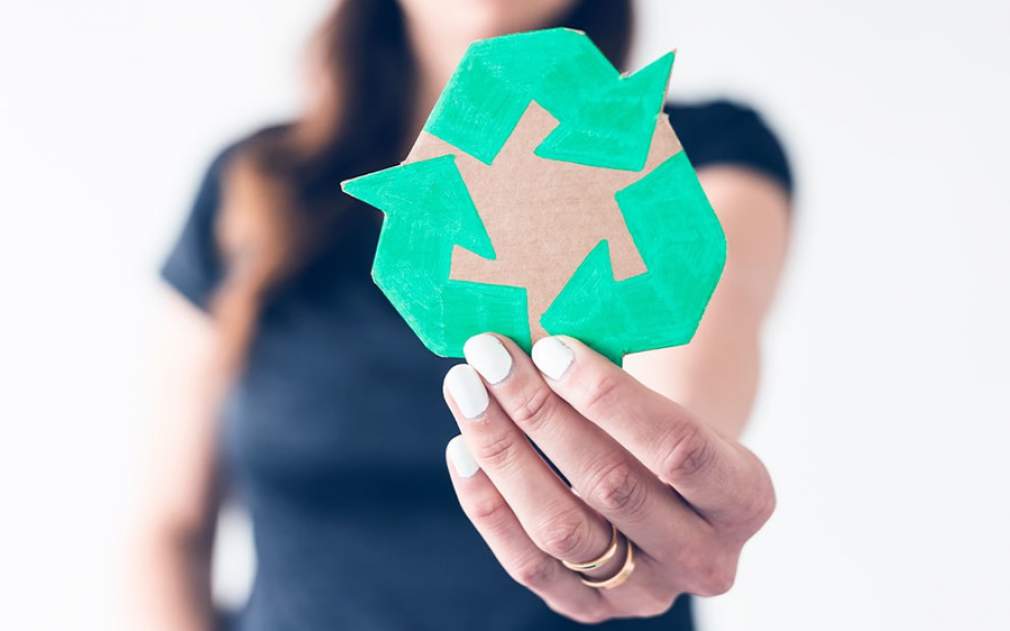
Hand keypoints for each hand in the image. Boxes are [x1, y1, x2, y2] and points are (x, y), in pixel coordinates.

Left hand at [442, 334, 774, 622]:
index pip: (679, 448)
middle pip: (613, 487)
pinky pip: (526, 562)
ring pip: (561, 530)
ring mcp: (645, 592)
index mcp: (746, 497)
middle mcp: (704, 557)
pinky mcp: (588, 607)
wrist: (669, 496)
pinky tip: (463, 447)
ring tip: (466, 390)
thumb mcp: (675, 400)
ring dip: (503, 453)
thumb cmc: (665, 427)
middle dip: (540, 413)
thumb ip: (623, 377)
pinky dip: (488, 502)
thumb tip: (538, 329)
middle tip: (490, 355)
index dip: (611, 398)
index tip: (550, 346)